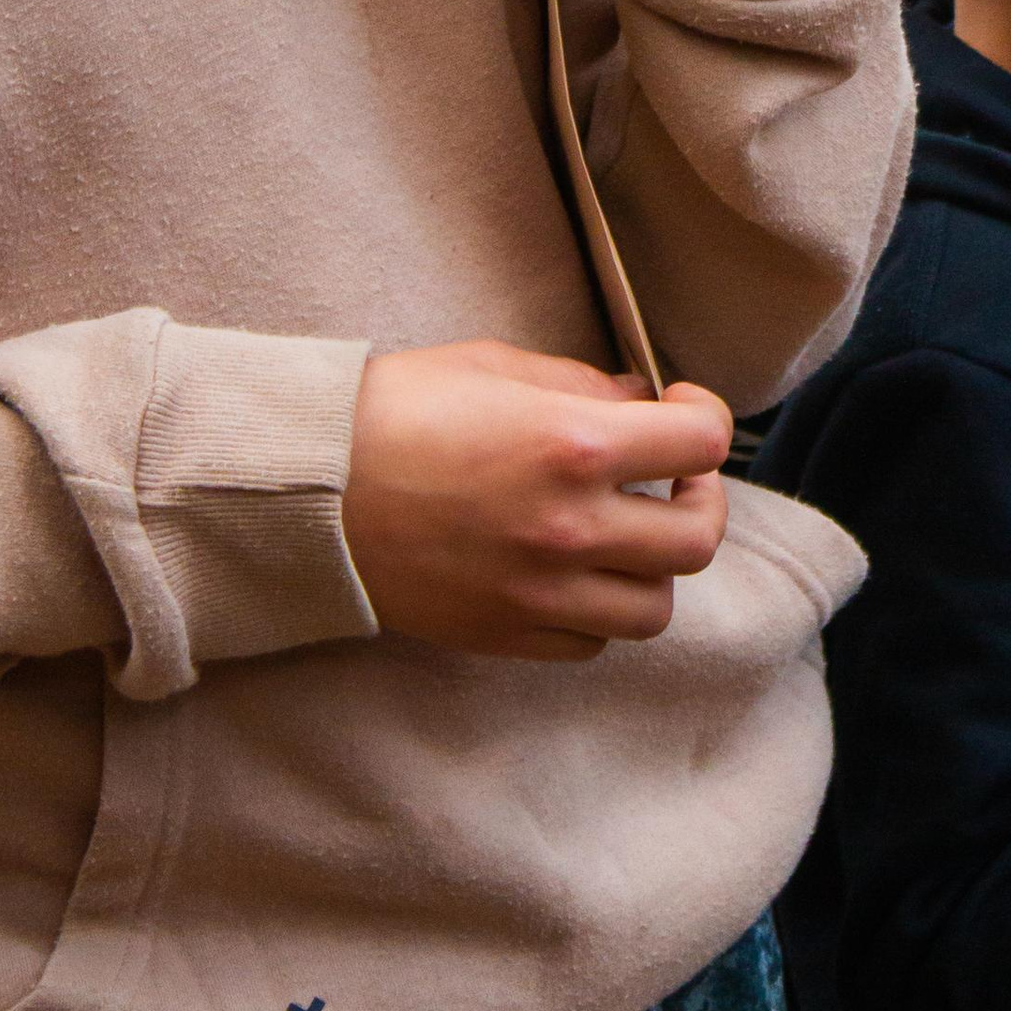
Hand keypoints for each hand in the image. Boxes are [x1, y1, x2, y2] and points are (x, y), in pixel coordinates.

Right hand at [343, 340, 732, 661]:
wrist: (303, 489)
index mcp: (574, 445)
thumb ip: (579, 386)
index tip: (683, 410)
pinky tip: (569, 571)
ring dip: (651, 567)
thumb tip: (639, 401)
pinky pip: (590, 643)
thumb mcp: (492, 367)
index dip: (706, 419)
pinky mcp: (504, 635)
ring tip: (620, 535)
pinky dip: (595, 611)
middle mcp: (570, 528)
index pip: (701, 444)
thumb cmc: (390, 411)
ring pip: (654, 608)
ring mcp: (540, 592)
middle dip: (698, 502)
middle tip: (671, 480)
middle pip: (698, 540)